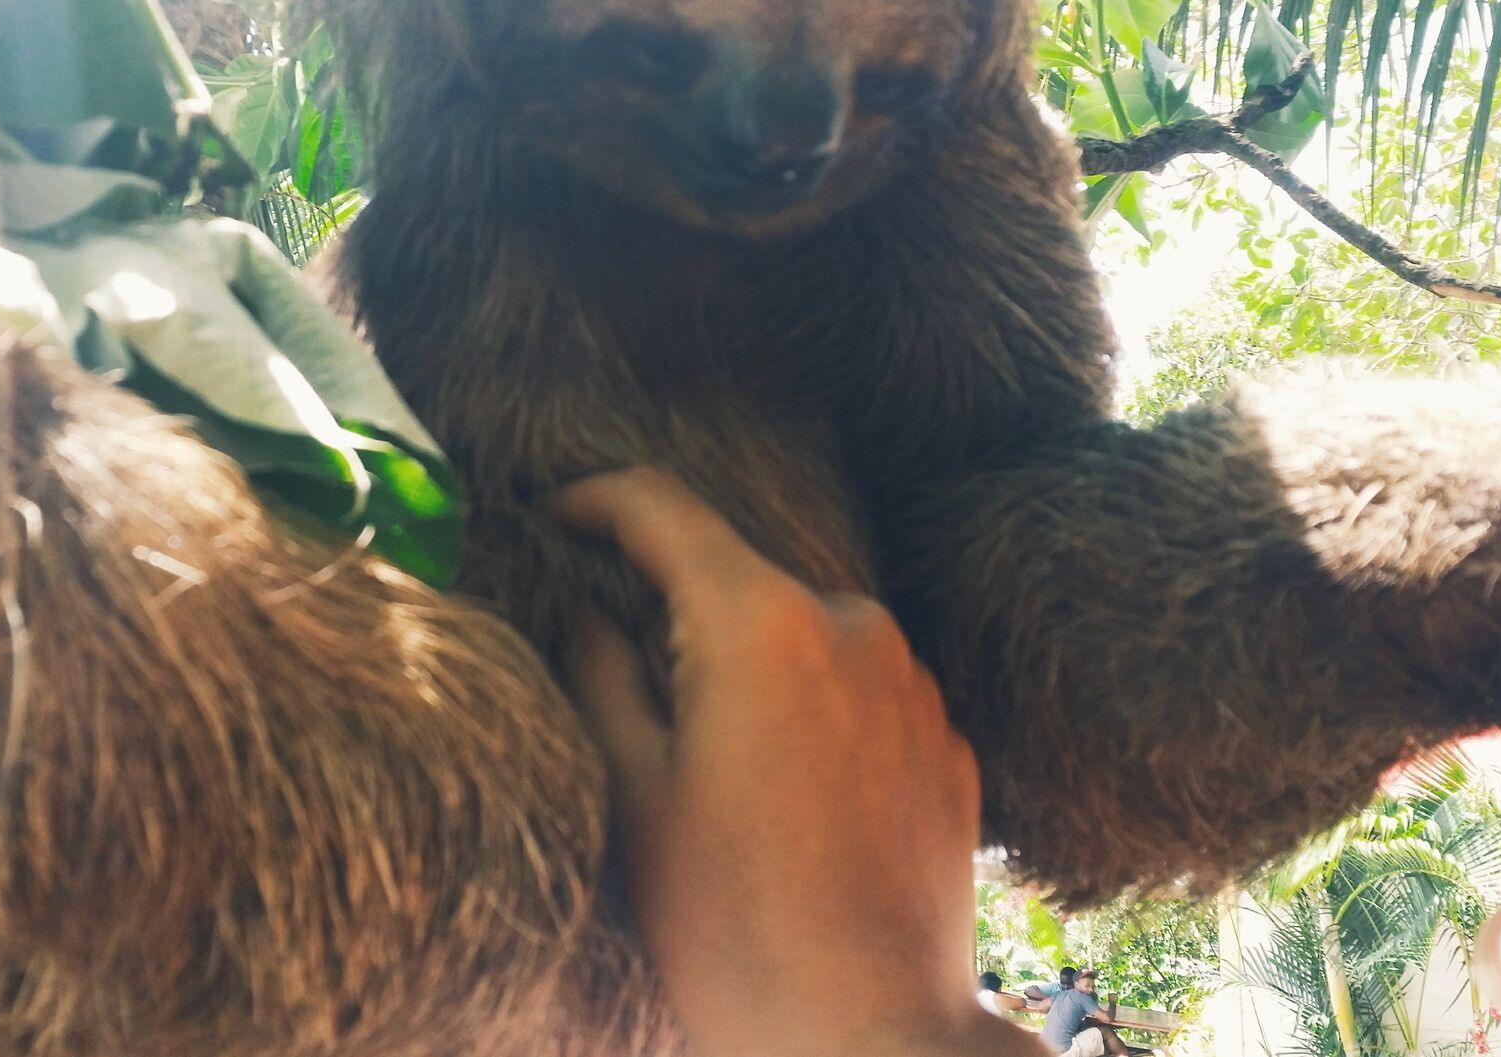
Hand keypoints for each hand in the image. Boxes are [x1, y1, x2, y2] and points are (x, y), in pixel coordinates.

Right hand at [547, 468, 1024, 1056]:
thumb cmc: (732, 926)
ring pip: (802, 635)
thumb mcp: (633, 794)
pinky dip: (809, 714)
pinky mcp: (949, 743)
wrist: (867, 1036)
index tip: (551, 512)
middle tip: (614, 656)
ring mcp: (912, 683)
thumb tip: (588, 609)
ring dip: (748, 665)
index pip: (661, 507)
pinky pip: (858, 694)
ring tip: (705, 753)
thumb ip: (601, 673)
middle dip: (673, 604)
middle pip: (737, 576)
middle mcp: (851, 624)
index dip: (592, 498)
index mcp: (758, 622)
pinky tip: (781, 795)